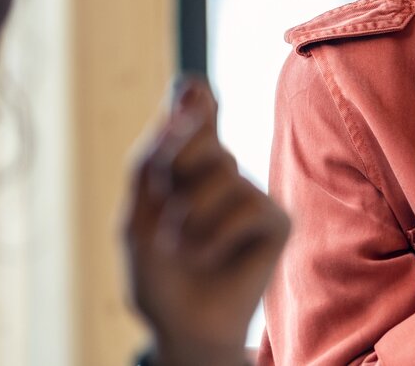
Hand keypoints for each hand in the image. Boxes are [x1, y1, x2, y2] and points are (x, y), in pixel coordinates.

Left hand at [124, 75, 289, 365]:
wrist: (180, 326)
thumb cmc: (158, 274)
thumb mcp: (137, 212)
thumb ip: (152, 156)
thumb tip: (184, 94)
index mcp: (185, 165)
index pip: (194, 110)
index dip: (194, 96)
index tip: (190, 88)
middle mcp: (223, 173)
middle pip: (201, 135)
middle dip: (174, 168)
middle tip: (166, 208)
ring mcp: (251, 194)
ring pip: (223, 169)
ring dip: (189, 214)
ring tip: (182, 247)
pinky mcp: (277, 220)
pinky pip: (247, 204)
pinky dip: (216, 234)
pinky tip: (207, 256)